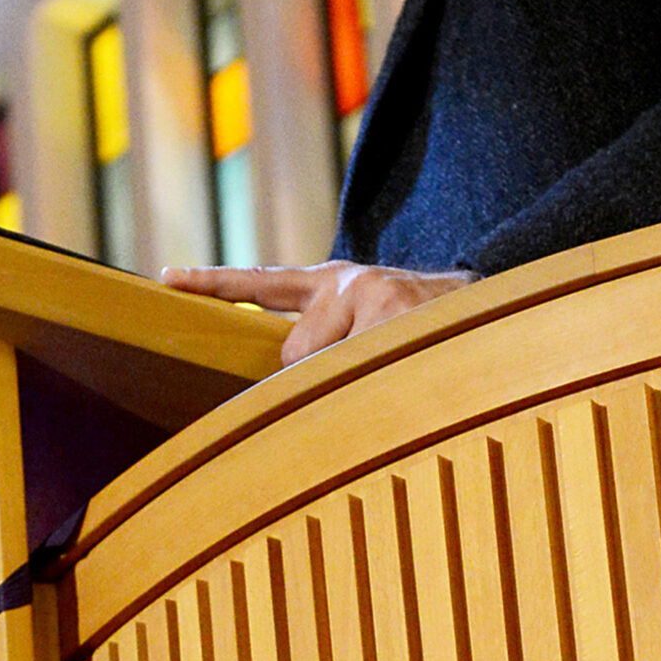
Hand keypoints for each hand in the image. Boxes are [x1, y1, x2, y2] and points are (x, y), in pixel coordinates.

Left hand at [159, 260, 474, 367]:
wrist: (495, 308)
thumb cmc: (421, 330)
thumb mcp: (368, 326)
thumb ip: (322, 346)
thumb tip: (284, 384)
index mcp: (331, 282)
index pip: (259, 282)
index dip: (212, 282)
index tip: (165, 276)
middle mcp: (345, 281)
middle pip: (292, 352)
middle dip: (318, 377)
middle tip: (367, 371)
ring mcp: (371, 293)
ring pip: (324, 367)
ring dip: (355, 382)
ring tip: (399, 367)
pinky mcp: (395, 311)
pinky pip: (359, 371)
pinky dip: (377, 383)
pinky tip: (408, 372)